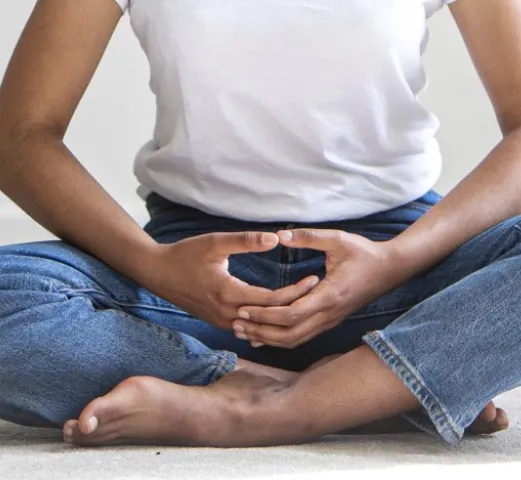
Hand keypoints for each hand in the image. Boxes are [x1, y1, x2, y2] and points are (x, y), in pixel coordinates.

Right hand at [148, 231, 320, 330]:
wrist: (158, 273)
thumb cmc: (186, 254)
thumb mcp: (216, 242)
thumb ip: (246, 241)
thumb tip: (275, 239)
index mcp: (229, 293)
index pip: (271, 299)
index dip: (295, 291)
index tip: (313, 279)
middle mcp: (227, 313)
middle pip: (269, 315)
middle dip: (294, 304)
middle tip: (316, 291)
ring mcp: (221, 321)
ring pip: (259, 325)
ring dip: (280, 315)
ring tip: (303, 303)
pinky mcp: (217, 321)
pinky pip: (247, 326)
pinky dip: (265, 321)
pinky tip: (279, 313)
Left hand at [233, 228, 399, 348]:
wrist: (389, 269)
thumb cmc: (364, 252)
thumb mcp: (337, 239)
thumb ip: (308, 237)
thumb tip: (279, 235)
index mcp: (328, 295)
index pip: (291, 315)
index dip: (265, 315)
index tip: (243, 308)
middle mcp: (328, 314)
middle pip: (289, 335)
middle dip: (261, 331)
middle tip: (235, 324)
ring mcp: (330, 320)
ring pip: (295, 340)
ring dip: (268, 338)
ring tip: (244, 331)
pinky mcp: (330, 320)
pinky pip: (302, 336)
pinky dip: (281, 337)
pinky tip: (264, 333)